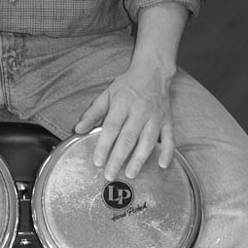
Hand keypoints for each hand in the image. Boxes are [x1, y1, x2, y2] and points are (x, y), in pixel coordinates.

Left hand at [74, 65, 174, 180]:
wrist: (153, 72)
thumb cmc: (127, 86)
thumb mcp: (106, 95)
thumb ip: (92, 114)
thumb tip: (78, 129)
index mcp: (122, 105)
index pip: (111, 128)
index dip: (104, 146)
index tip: (97, 162)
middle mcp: (140, 111)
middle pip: (128, 138)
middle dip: (118, 158)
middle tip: (110, 175)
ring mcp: (155, 117)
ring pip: (148, 141)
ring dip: (139, 159)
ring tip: (130, 174)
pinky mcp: (168, 120)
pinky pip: (170, 138)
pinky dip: (168, 152)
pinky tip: (162, 165)